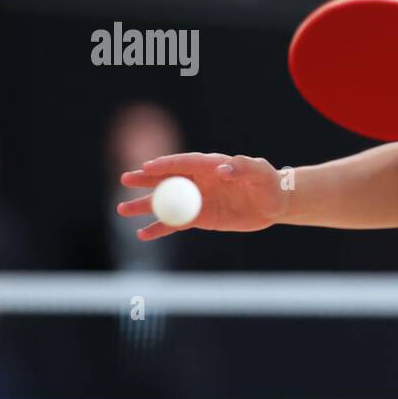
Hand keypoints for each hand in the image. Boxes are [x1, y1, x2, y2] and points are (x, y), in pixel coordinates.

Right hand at [116, 153, 286, 240]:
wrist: (274, 204)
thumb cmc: (269, 183)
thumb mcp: (260, 172)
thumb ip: (242, 168)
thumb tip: (222, 169)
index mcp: (211, 165)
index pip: (185, 163)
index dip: (167, 165)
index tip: (148, 166)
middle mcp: (199, 181)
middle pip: (168, 179)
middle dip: (146, 180)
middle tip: (125, 180)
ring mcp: (197, 199)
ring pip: (167, 202)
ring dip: (145, 206)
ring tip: (122, 209)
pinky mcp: (200, 217)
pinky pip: (176, 223)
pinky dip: (160, 228)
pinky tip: (142, 234)